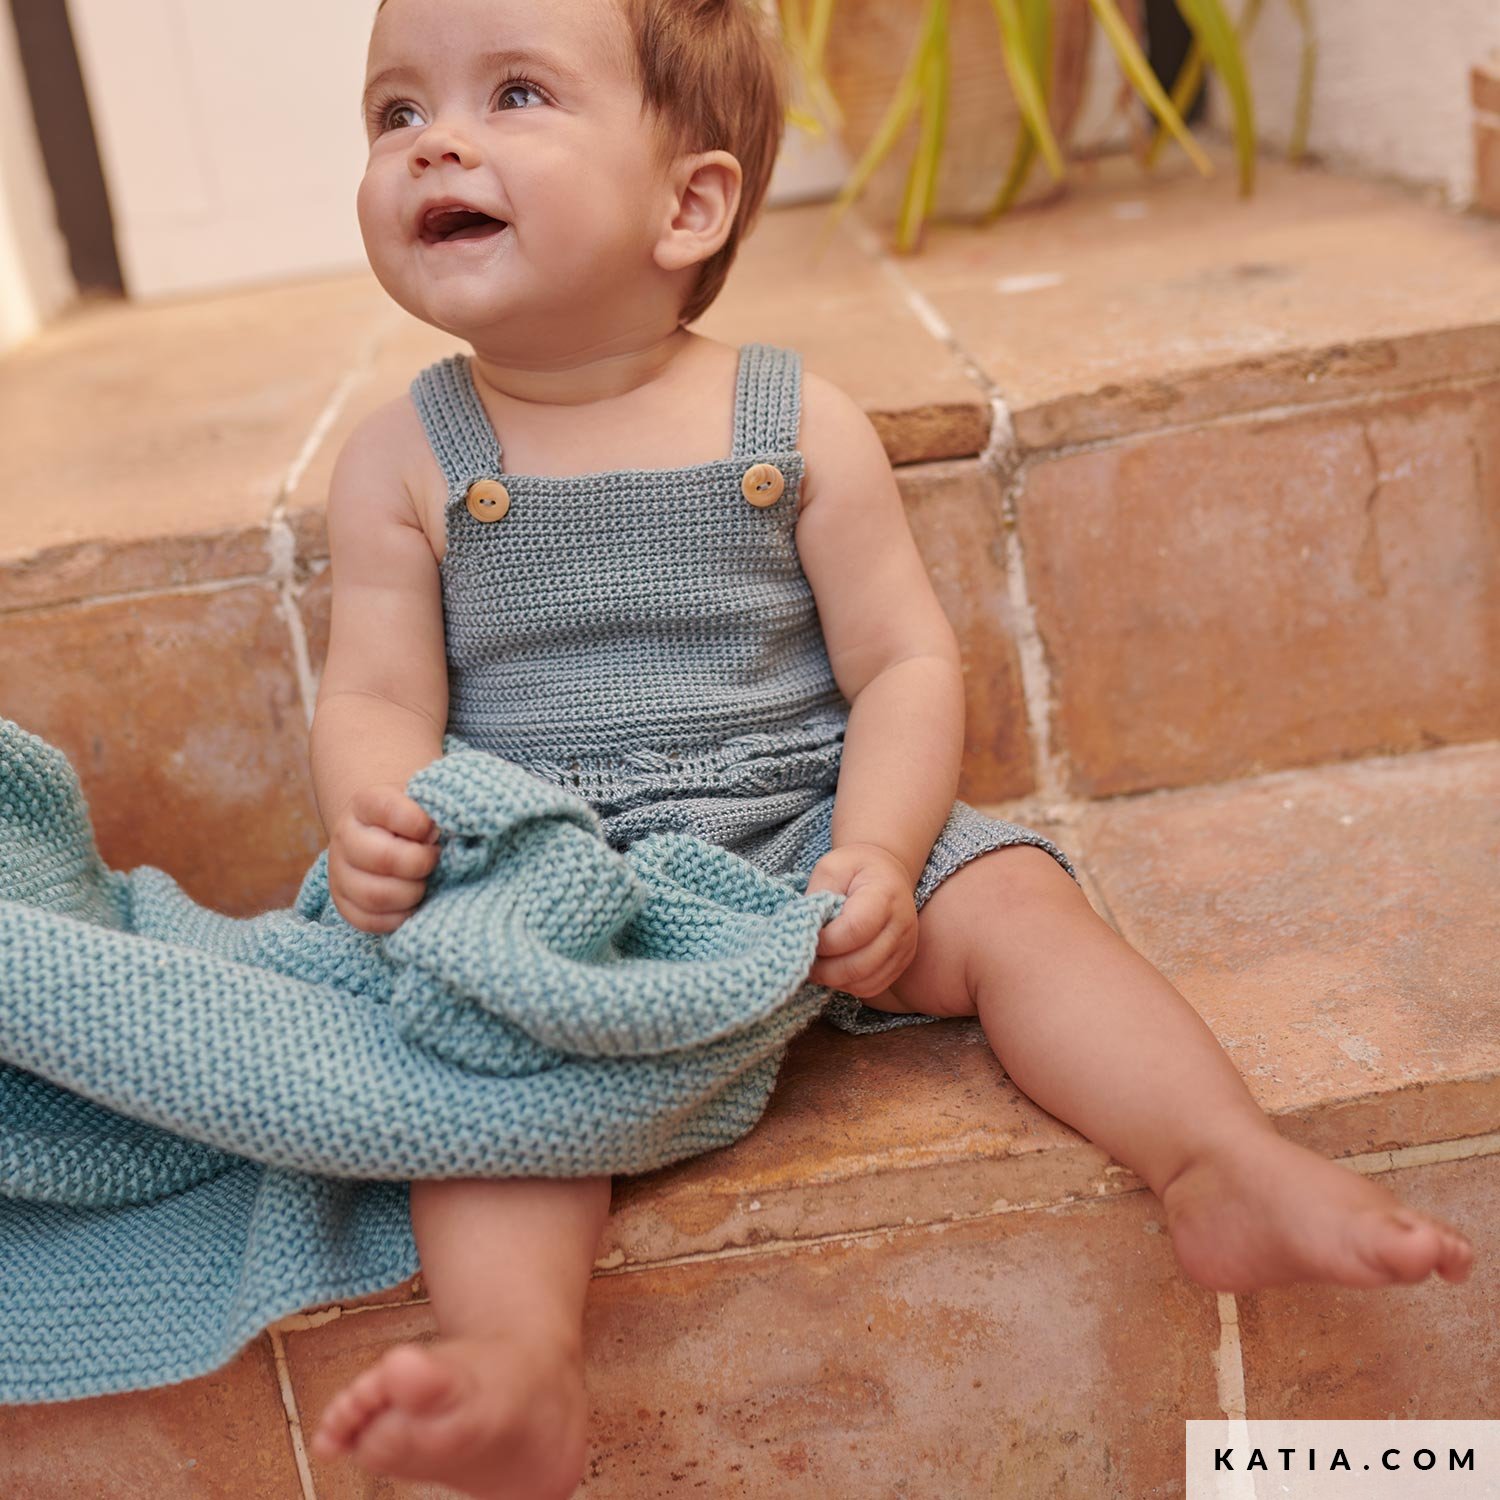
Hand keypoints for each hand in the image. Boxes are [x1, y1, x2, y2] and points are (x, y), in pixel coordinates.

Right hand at [327, 782, 441, 933]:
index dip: (418, 823)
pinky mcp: (343, 903)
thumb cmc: (414, 816)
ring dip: (412, 893)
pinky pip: (369, 920)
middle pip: (383, 858)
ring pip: (375, 895)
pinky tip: (414, 903)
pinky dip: (399, 917)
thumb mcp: (424, 801)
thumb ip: (438, 806)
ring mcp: (340, 872)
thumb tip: (454, 823)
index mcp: (365, 803)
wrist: (385, 833)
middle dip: (420, 863)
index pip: (388, 809)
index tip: (434, 830)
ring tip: (426, 881)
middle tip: (435, 859)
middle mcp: (345, 836)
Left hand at [804, 842, 918, 998]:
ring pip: (866, 982)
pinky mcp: (901, 963)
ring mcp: (905, 948)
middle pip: (860, 963)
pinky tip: (833, 970)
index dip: (825, 941)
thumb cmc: (855, 868)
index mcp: (885, 895)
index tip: (804, 935)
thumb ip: (818, 895)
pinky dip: (848, 985)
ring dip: (834, 980)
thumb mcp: (831, 867)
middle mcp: (901, 925)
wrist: (887, 872)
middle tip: (803, 959)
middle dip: (825, 968)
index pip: (854, 930)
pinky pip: (872, 987)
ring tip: (815, 965)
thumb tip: (804, 928)